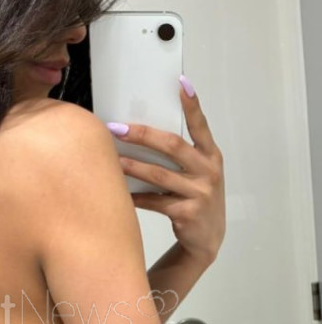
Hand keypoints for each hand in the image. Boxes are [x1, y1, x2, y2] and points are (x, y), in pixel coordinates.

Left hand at [109, 78, 225, 266]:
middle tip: (118, 128)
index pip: (201, 126)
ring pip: (159, 175)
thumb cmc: (195, 199)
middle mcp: (208, 171)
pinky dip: (135, 197)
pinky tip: (120, 193)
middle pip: (173, 146)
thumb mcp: (197, 174)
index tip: (182, 84)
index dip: (192, 105)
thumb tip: (138, 133)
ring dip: (133, 166)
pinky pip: (154, 201)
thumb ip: (180, 156)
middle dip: (143, 135)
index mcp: (211, 156)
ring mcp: (200, 193)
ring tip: (112, 159)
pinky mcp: (187, 213)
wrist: (207, 239)